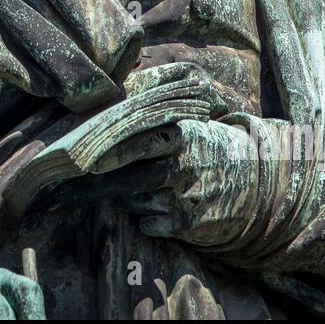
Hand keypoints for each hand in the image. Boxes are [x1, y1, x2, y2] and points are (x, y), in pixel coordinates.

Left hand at [52, 118, 258, 248]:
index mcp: (182, 136)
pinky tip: (160, 208)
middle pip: (131, 178)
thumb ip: (155, 118)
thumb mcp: (190, 125)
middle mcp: (183, 166)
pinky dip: (146, 218)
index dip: (112, 152)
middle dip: (99, 184)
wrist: (254, 183)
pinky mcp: (189, 223)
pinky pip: (148, 223)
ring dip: (131, 197)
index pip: (141, 142)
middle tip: (69, 188)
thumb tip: (109, 99)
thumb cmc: (208, 148)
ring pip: (136, 200)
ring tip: (146, 188)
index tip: (86, 159)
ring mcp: (186, 197)